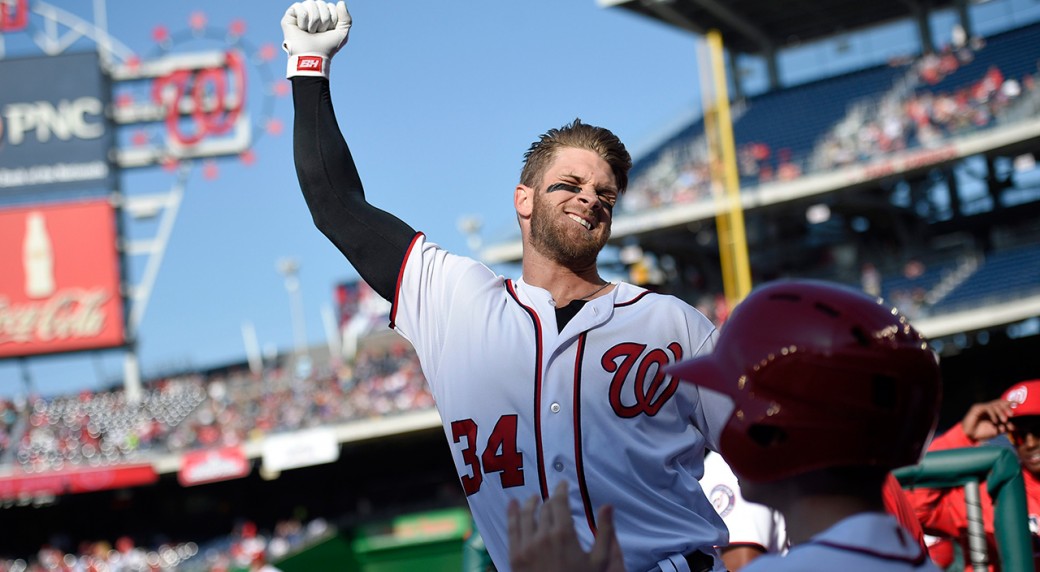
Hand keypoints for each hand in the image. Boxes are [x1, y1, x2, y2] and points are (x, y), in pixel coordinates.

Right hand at [281, 0, 350, 78]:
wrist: (313, 56)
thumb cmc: (327, 47)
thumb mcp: (342, 33)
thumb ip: (346, 18)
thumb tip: (340, 2)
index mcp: (324, 16)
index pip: (331, 6)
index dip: (332, 19)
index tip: (328, 31)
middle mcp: (312, 13)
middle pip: (321, 3)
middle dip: (323, 20)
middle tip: (318, 32)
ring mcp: (301, 14)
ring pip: (310, 3)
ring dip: (314, 20)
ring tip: (310, 32)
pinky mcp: (290, 16)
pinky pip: (298, 6)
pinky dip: (303, 19)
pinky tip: (301, 28)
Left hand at [507, 482, 624, 571]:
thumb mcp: (600, 561)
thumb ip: (605, 532)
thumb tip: (608, 506)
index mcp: (564, 534)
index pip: (559, 502)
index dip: (560, 490)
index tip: (562, 484)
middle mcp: (542, 536)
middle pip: (543, 509)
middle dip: (549, 500)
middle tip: (552, 498)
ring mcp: (525, 546)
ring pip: (525, 515)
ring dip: (530, 503)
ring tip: (533, 499)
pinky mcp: (514, 556)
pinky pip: (511, 529)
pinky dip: (511, 514)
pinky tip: (512, 505)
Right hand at [962, 398, 1015, 441]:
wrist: (970, 436)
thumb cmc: (982, 433)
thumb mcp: (996, 431)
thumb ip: (1005, 428)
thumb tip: (1015, 426)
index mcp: (993, 412)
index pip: (1002, 405)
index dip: (1009, 403)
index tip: (1018, 404)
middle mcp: (988, 408)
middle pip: (999, 403)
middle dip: (1006, 407)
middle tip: (1011, 415)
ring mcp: (982, 407)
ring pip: (994, 405)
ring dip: (1001, 412)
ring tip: (1004, 420)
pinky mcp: (977, 408)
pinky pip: (988, 408)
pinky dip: (993, 414)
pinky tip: (995, 421)